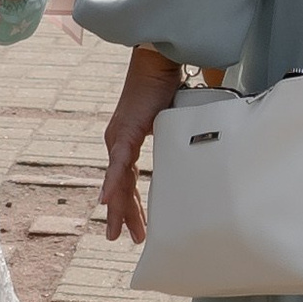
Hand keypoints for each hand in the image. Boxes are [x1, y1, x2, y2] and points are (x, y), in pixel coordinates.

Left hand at [101, 48, 182, 242]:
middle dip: (125, 215)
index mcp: (127, 142)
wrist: (158, 63)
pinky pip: (119, 165)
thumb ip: (175, 141)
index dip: (132, 204)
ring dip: (119, 208)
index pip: (127, 180)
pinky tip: (108, 202)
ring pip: (118, 181)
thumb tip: (194, 153)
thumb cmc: (165, 87)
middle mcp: (117, 142)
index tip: (138, 225)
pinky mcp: (125, 133)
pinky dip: (113, 184)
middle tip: (129, 238)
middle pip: (120, 186)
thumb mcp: (171, 124)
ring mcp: (118, 138)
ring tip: (117, 231)